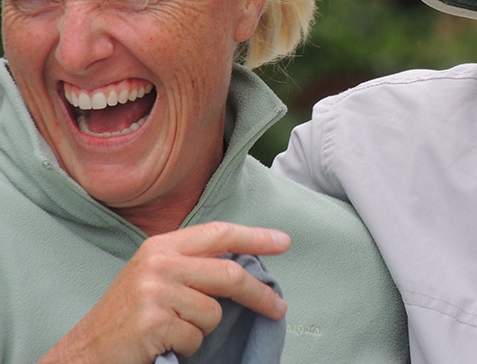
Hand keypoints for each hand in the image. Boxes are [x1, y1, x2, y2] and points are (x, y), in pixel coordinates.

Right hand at [39, 221, 290, 363]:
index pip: (219, 233)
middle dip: (259, 293)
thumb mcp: (154, 278)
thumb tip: (244, 266)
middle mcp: (158, 262)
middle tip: (278, 307)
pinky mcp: (153, 322)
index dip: (255, 236)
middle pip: (228, 274)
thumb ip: (192, 266)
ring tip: (172, 331)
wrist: (83, 353)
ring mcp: (154, 291)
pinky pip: (196, 336)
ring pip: (213, 312)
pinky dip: (187, 346)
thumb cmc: (125, 318)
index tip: (284, 242)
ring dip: (201, 329)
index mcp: (161, 246)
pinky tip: (162, 343)